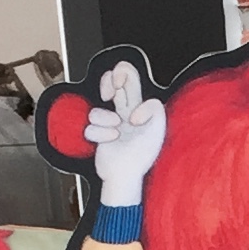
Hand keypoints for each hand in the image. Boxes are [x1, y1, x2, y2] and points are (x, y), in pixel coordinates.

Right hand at [86, 57, 166, 200]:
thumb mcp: (158, 131)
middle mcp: (123, 111)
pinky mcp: (96, 134)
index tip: (120, 84)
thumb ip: (155, 110)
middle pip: (111, 80)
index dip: (123, 73)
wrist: (125, 176)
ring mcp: (108, 122)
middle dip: (108, 81)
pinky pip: (90, 126)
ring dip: (105, 121)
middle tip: (110, 94)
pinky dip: (99, 134)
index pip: (131, 78)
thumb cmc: (142, 156)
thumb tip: (134, 111)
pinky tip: (109, 142)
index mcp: (138, 107)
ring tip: (117, 133)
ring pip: (97, 109)